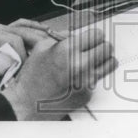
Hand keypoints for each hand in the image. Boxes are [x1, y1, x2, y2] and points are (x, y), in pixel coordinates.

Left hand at [0, 18, 53, 74]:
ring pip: (24, 26)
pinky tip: (44, 30)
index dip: (21, 55)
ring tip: (55, 39)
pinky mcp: (1, 31)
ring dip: (40, 32)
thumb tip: (4, 63)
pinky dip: (33, 26)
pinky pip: (20, 25)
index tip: (23, 68)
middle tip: (49, 53)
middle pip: (22, 31)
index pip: (13, 41)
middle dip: (37, 42)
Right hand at [0, 27, 115, 119]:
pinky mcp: (88, 95)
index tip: (91, 38)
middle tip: (92, 49)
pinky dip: (92, 76)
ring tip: (92, 61)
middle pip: (107, 48)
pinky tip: (79, 78)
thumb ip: (62, 37)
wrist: (27, 103)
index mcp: (69, 50)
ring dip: (102, 60)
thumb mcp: (42, 47)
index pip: (97, 35)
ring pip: (110, 63)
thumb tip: (76, 34)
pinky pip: (99, 79)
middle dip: (100, 46)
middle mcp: (81, 66)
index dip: (94, 35)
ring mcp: (86, 82)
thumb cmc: (32, 77)